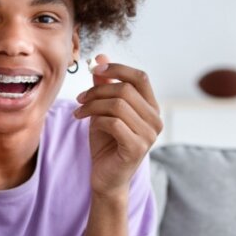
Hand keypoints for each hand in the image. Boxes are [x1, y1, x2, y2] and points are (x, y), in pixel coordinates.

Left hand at [73, 54, 163, 196]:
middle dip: (98, 90)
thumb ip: (105, 85)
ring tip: (79, 112)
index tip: (94, 69)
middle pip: (126, 89)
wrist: (105, 178)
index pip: (140, 77)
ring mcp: (149, 135)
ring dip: (93, 105)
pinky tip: (86, 124)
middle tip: (79, 98)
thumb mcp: (103, 110)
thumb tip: (102, 57)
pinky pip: (114, 123)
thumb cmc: (106, 144)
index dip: (117, 69)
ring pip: (119, 105)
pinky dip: (96, 120)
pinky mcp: (137, 148)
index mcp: (151, 108)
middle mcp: (155, 120)